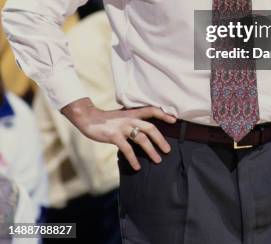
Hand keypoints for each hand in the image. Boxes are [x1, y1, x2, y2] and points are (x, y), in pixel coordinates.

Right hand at [61, 98, 176, 170]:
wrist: (89, 118)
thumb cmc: (107, 119)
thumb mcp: (122, 116)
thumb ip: (133, 120)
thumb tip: (144, 130)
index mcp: (133, 112)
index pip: (151, 110)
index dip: (163, 114)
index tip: (174, 120)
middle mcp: (130, 118)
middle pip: (150, 128)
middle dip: (160, 139)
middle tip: (168, 150)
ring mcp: (122, 127)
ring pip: (141, 139)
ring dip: (151, 150)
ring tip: (157, 160)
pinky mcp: (114, 136)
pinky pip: (127, 149)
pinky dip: (133, 159)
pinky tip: (137, 167)